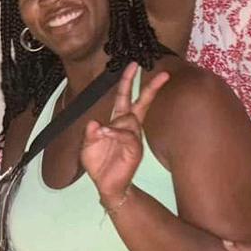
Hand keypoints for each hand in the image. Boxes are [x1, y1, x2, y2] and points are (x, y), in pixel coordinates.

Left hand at [80, 63, 169, 203]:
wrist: (107, 185)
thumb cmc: (99, 163)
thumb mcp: (88, 145)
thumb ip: (90, 133)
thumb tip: (95, 123)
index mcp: (117, 122)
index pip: (125, 97)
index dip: (128, 81)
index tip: (134, 65)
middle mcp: (128, 126)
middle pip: (140, 102)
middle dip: (150, 87)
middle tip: (162, 73)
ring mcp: (133, 137)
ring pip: (128, 120)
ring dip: (115, 124)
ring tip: (101, 135)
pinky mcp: (135, 149)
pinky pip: (127, 135)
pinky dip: (115, 133)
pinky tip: (106, 134)